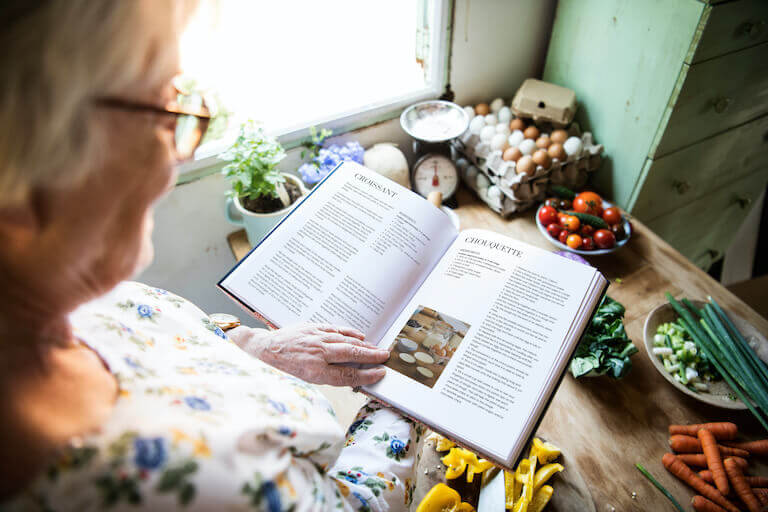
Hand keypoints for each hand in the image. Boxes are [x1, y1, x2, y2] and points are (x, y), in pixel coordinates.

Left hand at [228, 323, 388, 386]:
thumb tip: (352, 377)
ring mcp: (315, 338)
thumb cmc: (284, 370)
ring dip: (364, 345)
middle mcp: (317, 353)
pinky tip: (360, 336)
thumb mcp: (305, 381)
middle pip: (350, 354)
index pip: (348, 374)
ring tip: (377, 348)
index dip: (366, 375)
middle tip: (385, 357)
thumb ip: (329, 378)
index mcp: (315, 371)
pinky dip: (350, 332)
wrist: (264, 350)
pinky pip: (336, 329)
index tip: (380, 373)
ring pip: (346, 340)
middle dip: (370, 356)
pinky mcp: (313, 327)